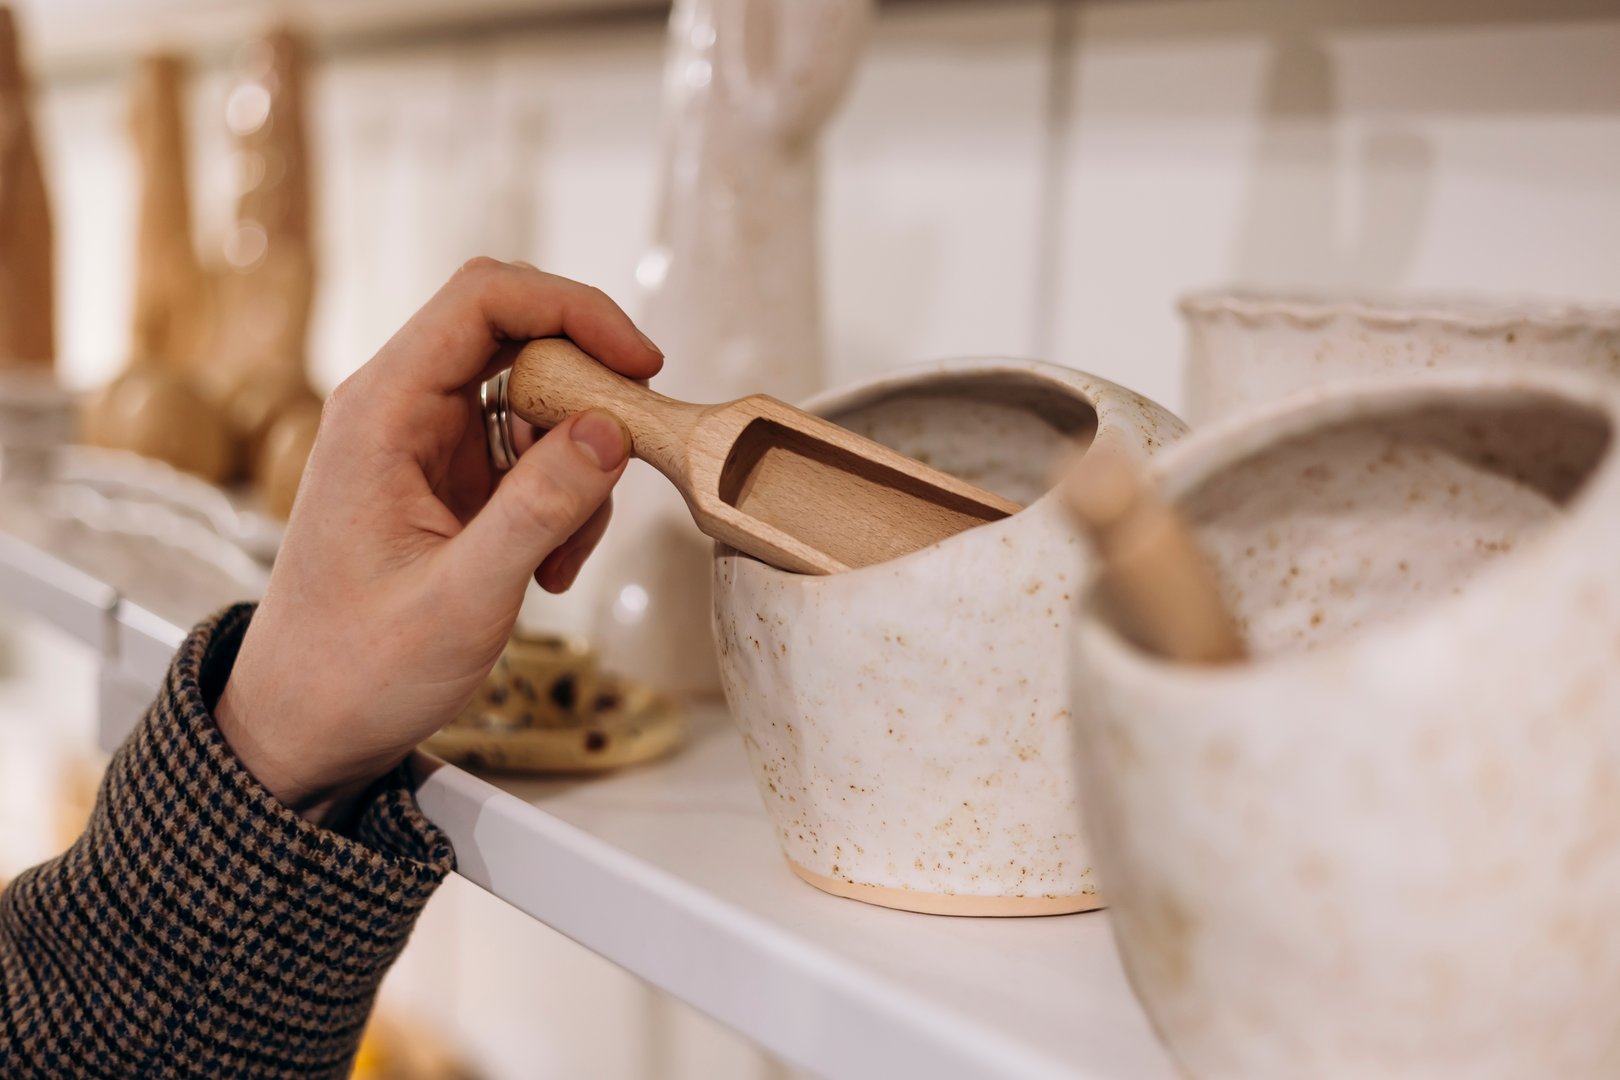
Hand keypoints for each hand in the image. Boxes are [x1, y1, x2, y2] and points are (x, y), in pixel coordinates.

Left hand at [214, 259, 662, 822]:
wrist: (307, 725)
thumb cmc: (356, 668)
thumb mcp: (462, 597)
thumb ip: (538, 509)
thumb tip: (610, 430)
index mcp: (381, 412)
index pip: (484, 299)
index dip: (573, 308)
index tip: (640, 361)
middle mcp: (402, 409)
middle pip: (520, 336)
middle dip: (587, 393)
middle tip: (627, 457)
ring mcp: (428, 443)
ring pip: (537, 401)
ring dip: (578, 467)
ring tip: (565, 557)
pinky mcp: (451, 480)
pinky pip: (532, 456)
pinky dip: (563, 501)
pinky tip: (549, 569)